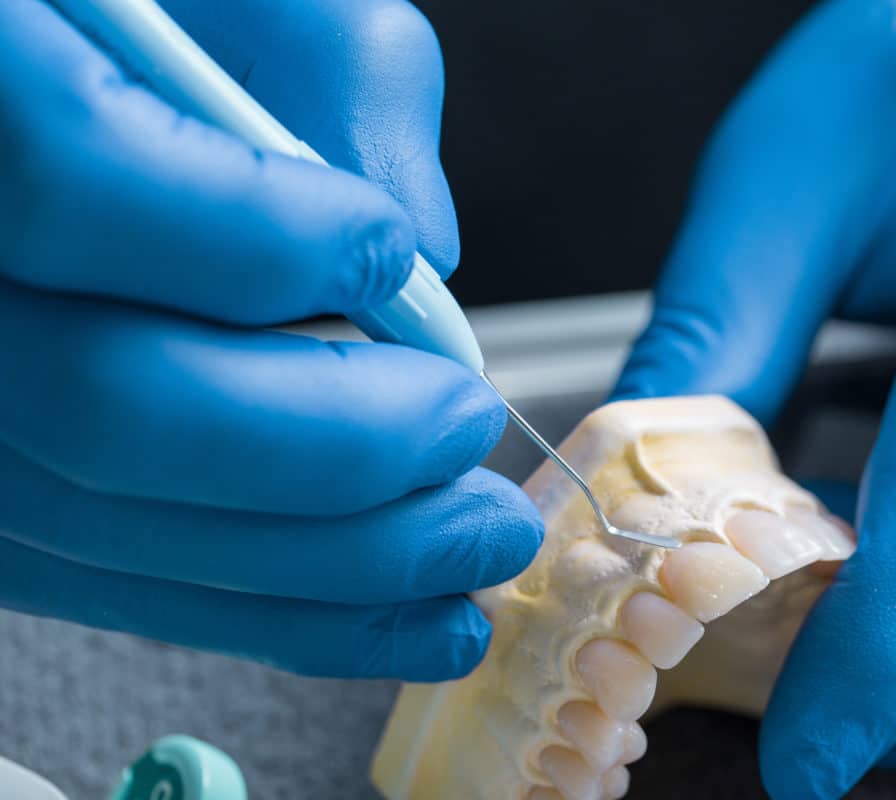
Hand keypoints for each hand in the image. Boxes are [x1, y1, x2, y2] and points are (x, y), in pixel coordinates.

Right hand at [0, 0, 540, 680]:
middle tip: (468, 431)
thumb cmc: (157, 27)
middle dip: (340, 447)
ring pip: (112, 525)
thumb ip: (346, 90)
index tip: (381, 251)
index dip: (259, 236)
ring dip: (333, 563)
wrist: (63, 96)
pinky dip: (278, 610)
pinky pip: (119, 583)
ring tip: (472, 549)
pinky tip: (396, 611)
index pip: (67, 182)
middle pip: (109, 406)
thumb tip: (420, 261)